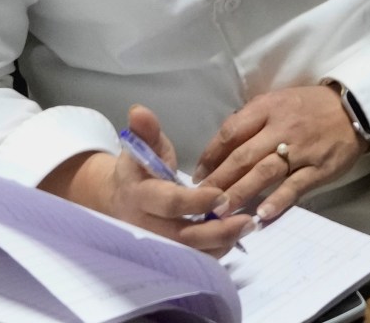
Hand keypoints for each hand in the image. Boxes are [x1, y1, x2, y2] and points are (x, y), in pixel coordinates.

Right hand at [40, 105, 253, 255]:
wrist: (120, 199)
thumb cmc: (140, 169)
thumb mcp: (142, 147)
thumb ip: (146, 131)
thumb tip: (138, 110)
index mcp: (139, 196)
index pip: (169, 203)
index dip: (196, 202)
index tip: (221, 194)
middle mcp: (144, 226)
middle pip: (182, 236)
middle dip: (216, 230)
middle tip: (247, 219)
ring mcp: (155, 244)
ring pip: (189, 253)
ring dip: (220, 243)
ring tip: (249, 225)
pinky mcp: (167, 253)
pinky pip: (192, 259)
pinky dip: (215, 251)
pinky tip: (236, 236)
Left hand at [195, 85, 369, 224]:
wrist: (353, 109)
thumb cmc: (309, 107)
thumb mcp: (278, 101)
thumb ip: (251, 119)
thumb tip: (222, 145)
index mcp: (268, 108)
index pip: (231, 132)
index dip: (211, 155)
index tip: (197, 176)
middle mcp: (281, 128)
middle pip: (243, 156)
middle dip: (219, 180)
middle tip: (200, 201)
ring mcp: (301, 150)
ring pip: (264, 173)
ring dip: (240, 193)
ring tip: (221, 211)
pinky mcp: (319, 168)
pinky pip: (295, 186)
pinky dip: (277, 201)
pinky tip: (261, 214)